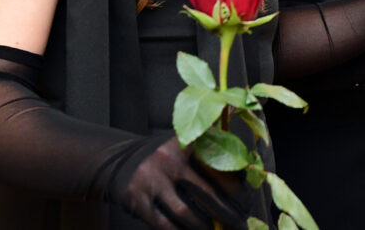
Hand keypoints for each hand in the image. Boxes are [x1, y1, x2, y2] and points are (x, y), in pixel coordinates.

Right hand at [119, 136, 246, 229]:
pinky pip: (165, 224)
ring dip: (204, 226)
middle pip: (207, 192)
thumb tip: (242, 185)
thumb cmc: (165, 159)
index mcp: (187, 142)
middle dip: (226, 213)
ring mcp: (151, 179)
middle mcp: (169, 158)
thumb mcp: (184, 149)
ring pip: (186, 213)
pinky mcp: (137, 199)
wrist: (119, 160)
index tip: (245, 204)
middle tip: (237, 224)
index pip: (220, 166)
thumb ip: (209, 158)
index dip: (236, 189)